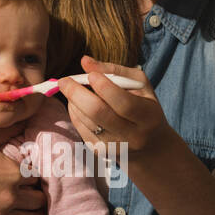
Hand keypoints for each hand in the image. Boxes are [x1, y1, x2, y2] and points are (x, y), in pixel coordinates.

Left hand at [57, 55, 171, 158]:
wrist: (149, 145)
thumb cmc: (143, 105)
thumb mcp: (138, 85)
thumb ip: (113, 70)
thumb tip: (85, 61)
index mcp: (148, 116)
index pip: (124, 104)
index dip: (105, 88)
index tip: (90, 74)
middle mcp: (134, 136)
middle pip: (99, 114)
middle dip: (77, 94)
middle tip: (64, 80)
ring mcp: (116, 147)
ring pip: (87, 121)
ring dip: (74, 102)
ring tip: (71, 89)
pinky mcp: (101, 152)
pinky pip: (81, 130)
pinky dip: (75, 113)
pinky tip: (76, 104)